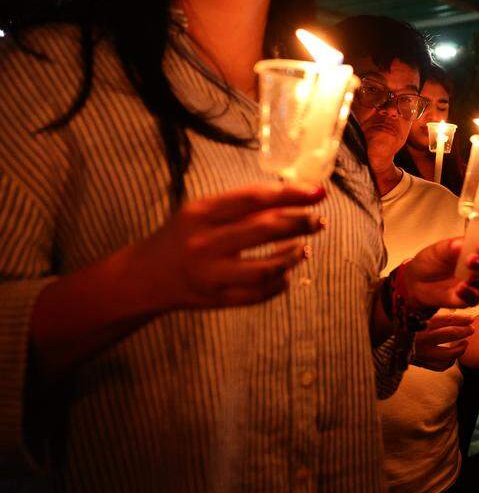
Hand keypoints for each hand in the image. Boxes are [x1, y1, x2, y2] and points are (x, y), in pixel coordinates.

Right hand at [132, 182, 326, 311]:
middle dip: (300, 223)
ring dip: (294, 256)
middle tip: (319, 221)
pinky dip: (281, 282)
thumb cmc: (184, 235)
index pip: (253, 199)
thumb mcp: (204, 211)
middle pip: (264, 230)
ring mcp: (210, 275)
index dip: (291, 194)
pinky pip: (260, 294)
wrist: (144, 276)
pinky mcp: (216, 300)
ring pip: (266, 268)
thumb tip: (296, 193)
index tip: (319, 192)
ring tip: (305, 248)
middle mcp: (203, 243)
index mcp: (200, 213)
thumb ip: (244, 204)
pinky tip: (288, 271)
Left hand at [402, 237, 478, 311]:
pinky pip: (476, 299)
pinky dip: (469, 294)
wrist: (416, 282)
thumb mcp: (438, 250)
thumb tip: (461, 244)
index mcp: (474, 249)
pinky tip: (460, 289)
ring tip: (470, 278)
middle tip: (471, 260)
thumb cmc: (431, 261)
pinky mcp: (468, 299)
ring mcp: (476, 284)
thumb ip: (450, 247)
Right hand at [412, 313, 474, 370]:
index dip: (461, 319)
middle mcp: (422, 338)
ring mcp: (423, 353)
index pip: (445, 319)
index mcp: (421, 324)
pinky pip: (441, 366)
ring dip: (460, 349)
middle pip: (448, 334)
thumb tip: (461, 316)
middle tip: (471, 330)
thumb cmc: (407, 329)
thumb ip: (437, 318)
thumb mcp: (421, 319)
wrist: (389, 346)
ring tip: (465, 344)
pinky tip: (454, 357)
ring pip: (447, 354)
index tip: (471, 319)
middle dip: (463, 331)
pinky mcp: (422, 363)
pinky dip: (450, 362)